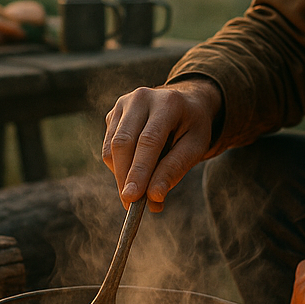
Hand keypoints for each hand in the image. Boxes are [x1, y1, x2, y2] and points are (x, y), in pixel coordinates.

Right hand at [103, 78, 221, 211]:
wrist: (184, 104)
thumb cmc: (192, 128)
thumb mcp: (195, 147)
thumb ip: (174, 170)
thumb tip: (153, 197)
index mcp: (168, 103)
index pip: (149, 140)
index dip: (139, 170)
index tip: (132, 198)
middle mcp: (142, 98)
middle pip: (124, 142)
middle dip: (125, 177)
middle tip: (131, 205)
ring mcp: (123, 104)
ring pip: (112, 147)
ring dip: (121, 175)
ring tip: (139, 193)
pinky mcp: (113, 114)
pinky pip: (108, 147)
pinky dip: (118, 167)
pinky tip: (136, 173)